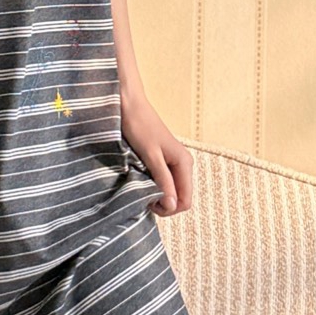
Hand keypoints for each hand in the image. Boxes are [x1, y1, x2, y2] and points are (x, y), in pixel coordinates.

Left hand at [120, 93, 191, 217]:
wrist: (130, 105)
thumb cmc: (139, 127)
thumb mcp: (150, 156)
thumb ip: (163, 180)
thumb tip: (173, 206)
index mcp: (184, 163)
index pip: (185, 201)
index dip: (168, 208)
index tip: (148, 203)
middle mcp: (184, 163)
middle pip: (180, 197)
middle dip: (163, 202)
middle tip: (141, 196)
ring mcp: (174, 162)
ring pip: (172, 190)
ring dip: (158, 194)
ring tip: (139, 187)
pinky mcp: (164, 159)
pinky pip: (164, 181)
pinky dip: (154, 184)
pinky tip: (140, 179)